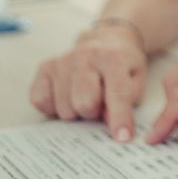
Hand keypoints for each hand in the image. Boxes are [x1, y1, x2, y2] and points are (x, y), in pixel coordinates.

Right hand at [29, 25, 146, 141]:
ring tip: (85, 97)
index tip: (122, 138)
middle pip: (85, 104)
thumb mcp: (136, 80)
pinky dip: (54, 107)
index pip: (117, 94)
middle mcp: (86, 56)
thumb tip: (109, 124)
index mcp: (114, 58)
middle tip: (99, 105)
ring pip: (63, 108)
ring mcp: (62, 61)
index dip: (120, 118)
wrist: (106, 41)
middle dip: (94, 113)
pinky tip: (66, 96)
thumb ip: (127, 102)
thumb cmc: (123, 66)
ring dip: (75, 112)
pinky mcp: (45, 67)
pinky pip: (41, 101)